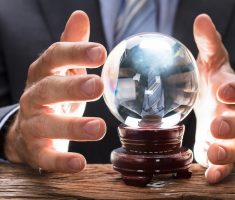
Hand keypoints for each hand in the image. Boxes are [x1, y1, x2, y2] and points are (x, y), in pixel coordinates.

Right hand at [4, 11, 106, 172]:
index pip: (55, 57)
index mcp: (44, 73)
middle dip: (72, 87)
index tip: (100, 51)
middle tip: (98, 86)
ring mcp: (33, 124)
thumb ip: (72, 47)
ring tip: (98, 128)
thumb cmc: (54, 95)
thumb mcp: (62, 70)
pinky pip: (46, 156)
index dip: (76, 53)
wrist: (29, 128)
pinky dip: (61, 160)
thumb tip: (80, 16)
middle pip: (49, 89)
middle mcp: (35, 96)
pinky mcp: (36, 150)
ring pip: (47, 123)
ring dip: (72, 126)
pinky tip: (79, 163)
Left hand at [192, 15, 234, 183]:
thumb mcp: (210, 61)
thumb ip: (208, 43)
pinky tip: (208, 176)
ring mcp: (231, 136)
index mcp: (234, 92)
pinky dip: (219, 170)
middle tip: (216, 126)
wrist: (212, 105)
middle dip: (232, 125)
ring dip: (226, 152)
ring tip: (212, 154)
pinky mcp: (221, 151)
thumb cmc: (212, 82)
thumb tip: (202, 19)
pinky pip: (225, 164)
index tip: (223, 90)